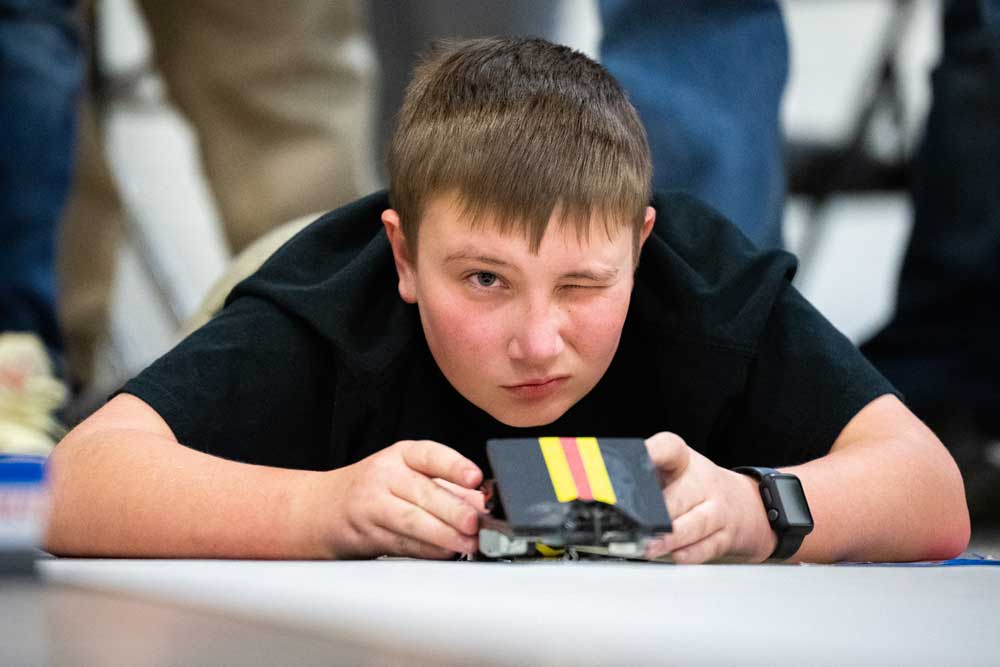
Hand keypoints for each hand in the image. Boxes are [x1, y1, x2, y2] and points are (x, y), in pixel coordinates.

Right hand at [313, 440, 483, 559]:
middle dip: (454, 510)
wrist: (321, 507)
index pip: (430, 455)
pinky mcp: (366, 533)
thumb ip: (446, 486)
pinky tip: (444, 552)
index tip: (475, 478)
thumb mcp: (408, 474)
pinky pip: (402, 543)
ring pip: (412, 521)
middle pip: (424, 492)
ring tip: (467, 543)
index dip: (454, 466)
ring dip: (443, 535)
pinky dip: (427, 550)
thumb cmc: (374, 488)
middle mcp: (385, 475)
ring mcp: (372, 504)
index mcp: (401, 455)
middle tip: (476, 523)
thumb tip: (483, 502)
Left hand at [644, 432, 776, 563]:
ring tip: (647, 546)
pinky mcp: (726, 536)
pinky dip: (688, 554)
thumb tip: (594, 482)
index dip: (652, 452)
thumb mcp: (674, 470)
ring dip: (669, 538)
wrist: (749, 505)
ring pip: (694, 524)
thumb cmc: (697, 486)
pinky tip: (673, 557)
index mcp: (684, 461)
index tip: (635, 458)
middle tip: (631, 521)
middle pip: (680, 494)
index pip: (669, 448)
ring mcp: (717, 510)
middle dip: (656, 511)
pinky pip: (707, 547)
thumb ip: (642, 475)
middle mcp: (703, 482)